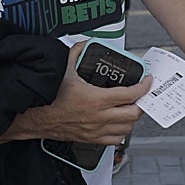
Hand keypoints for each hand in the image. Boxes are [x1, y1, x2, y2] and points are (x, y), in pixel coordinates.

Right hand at [23, 41, 152, 145]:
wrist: (37, 118)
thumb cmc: (49, 97)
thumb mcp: (63, 70)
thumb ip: (76, 53)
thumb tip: (84, 44)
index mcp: (95, 99)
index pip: (129, 94)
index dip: (143, 87)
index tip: (147, 81)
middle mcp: (99, 117)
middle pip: (133, 114)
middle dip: (141, 103)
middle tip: (141, 95)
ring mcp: (96, 130)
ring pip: (127, 128)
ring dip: (131, 118)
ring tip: (130, 107)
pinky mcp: (91, 139)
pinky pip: (115, 139)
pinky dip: (121, 131)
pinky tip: (118, 122)